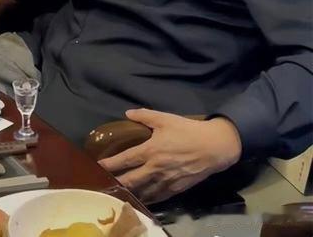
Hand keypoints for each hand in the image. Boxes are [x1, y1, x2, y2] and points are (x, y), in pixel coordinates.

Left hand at [99, 110, 241, 202]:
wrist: (213, 147)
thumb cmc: (187, 131)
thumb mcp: (165, 118)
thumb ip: (145, 116)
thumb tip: (127, 113)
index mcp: (150, 150)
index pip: (125, 159)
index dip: (110, 163)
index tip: (98, 166)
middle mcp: (155, 168)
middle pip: (131, 180)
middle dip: (116, 182)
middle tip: (104, 182)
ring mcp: (166, 181)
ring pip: (143, 192)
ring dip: (130, 193)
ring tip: (118, 192)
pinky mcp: (176, 189)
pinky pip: (158, 197)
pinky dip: (147, 199)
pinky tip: (141, 199)